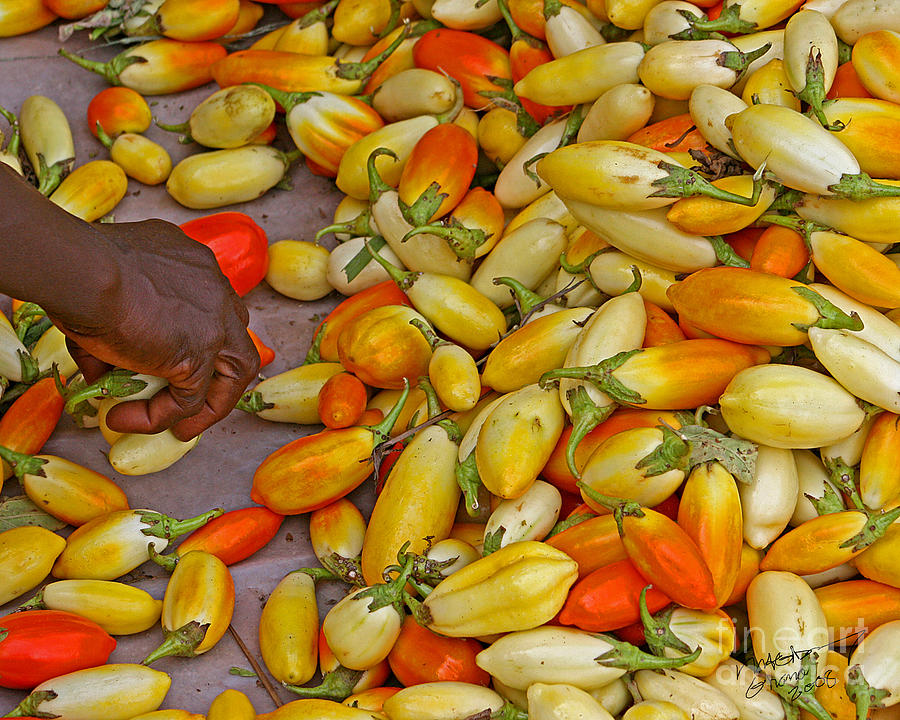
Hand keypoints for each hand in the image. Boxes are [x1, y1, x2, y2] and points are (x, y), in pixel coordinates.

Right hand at [48, 218, 259, 440]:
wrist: (82, 270)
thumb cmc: (79, 268)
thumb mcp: (105, 289)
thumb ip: (114, 327)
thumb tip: (100, 371)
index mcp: (195, 265)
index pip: (213, 305)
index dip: (200, 334)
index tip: (172, 357)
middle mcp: (214, 290)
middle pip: (236, 337)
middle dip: (219, 373)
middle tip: (188, 397)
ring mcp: (214, 324)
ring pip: (235, 371)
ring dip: (211, 405)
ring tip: (179, 428)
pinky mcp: (198, 355)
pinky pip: (189, 398)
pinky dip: (161, 416)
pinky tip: (126, 420)